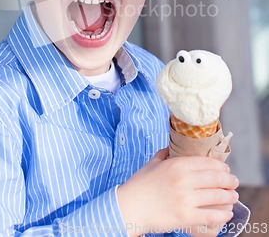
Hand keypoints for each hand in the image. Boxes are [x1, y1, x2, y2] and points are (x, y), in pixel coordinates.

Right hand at [117, 149, 238, 236]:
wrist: (129, 206)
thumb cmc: (140, 184)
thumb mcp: (153, 163)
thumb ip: (165, 153)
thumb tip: (174, 147)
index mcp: (177, 165)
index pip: (207, 163)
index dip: (221, 166)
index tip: (226, 169)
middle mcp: (183, 180)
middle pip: (216, 178)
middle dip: (229, 180)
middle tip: (234, 182)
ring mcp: (185, 199)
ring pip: (216, 197)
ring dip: (229, 197)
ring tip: (233, 197)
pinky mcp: (184, 217)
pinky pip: (210, 216)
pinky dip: (222, 215)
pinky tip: (227, 213)